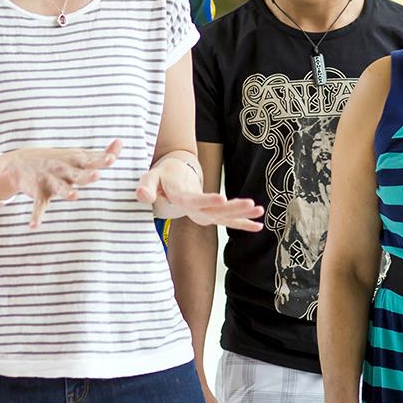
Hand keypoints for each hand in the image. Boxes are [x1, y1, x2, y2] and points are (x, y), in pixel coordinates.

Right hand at [0, 141, 121, 228]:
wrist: (22, 162)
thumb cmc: (58, 160)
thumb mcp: (78, 155)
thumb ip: (100, 154)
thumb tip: (120, 142)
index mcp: (74, 161)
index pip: (90, 160)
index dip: (101, 160)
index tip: (112, 159)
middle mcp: (63, 169)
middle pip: (77, 173)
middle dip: (86, 175)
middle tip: (97, 175)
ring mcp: (50, 180)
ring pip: (60, 187)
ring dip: (66, 191)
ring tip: (75, 196)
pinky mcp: (39, 192)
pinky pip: (38, 205)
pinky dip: (36, 215)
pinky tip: (34, 225)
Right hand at [136, 155, 263, 230]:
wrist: (167, 182)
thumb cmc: (160, 176)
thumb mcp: (149, 177)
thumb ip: (146, 187)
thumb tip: (142, 196)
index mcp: (181, 199)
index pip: (194, 202)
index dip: (207, 201)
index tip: (221, 198)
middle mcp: (194, 211)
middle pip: (215, 211)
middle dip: (234, 209)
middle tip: (252, 205)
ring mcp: (204, 215)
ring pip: (225, 217)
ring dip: (243, 216)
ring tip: (259, 211)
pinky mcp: (211, 214)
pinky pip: (228, 221)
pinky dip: (244, 223)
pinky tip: (259, 225)